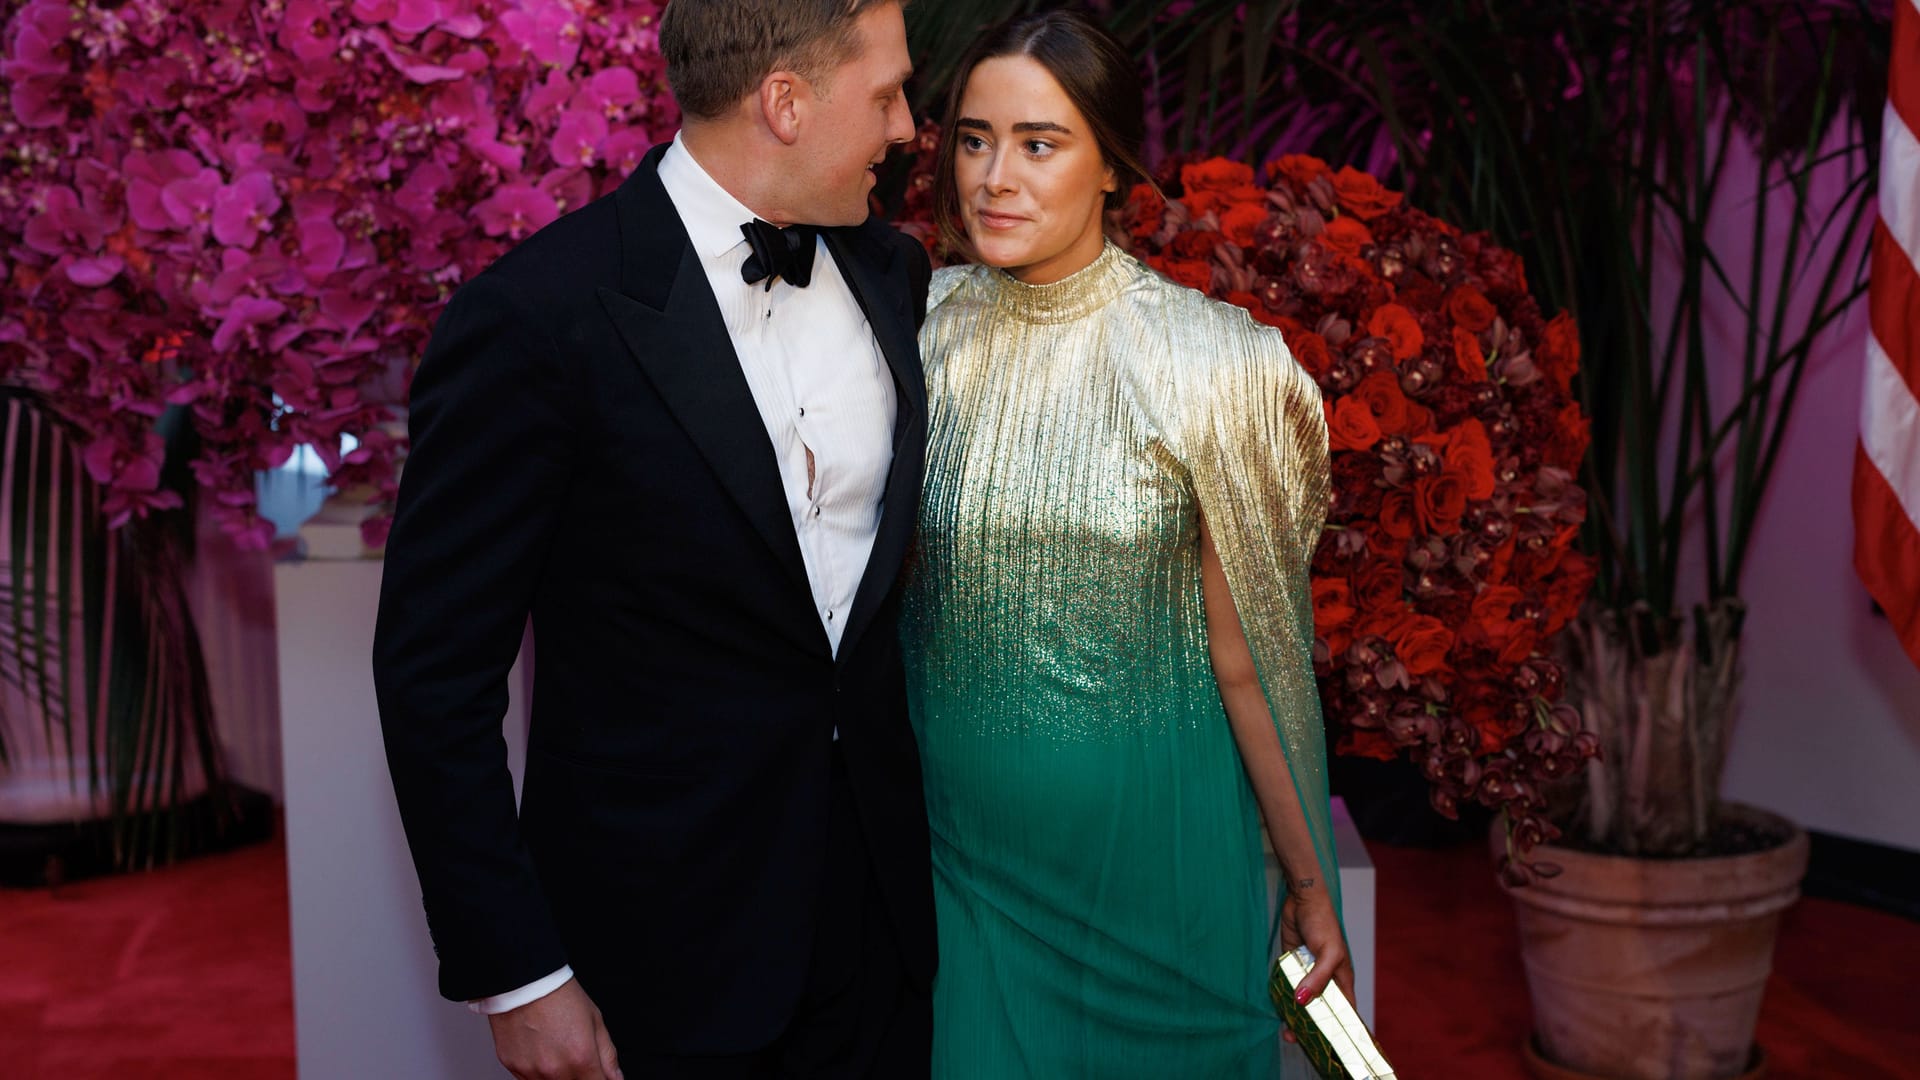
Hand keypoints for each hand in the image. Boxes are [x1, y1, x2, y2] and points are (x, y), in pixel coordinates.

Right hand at [488, 977, 622, 1079]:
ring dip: (558, 1076)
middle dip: (580, 1077)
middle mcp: (556, 1070)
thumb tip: (616, 1078)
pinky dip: (538, 1073)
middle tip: (575, 1057)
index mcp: (581, 1058)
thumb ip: (608, 1055)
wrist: (524, 981)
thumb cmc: (559, 995)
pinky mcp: (513, 1067)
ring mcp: (532, 1071)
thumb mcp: (595, 1020)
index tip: (597, 1074)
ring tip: (556, 1051)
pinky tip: (540, 1051)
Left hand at [1277, 883, 1353, 1043]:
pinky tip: (1275, 1008)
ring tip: (1284, 1029)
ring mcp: (1307, 973)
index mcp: (1341, 979)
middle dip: (1309, 1025)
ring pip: (1301, 1000)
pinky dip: (1282, 997)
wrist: (1302, 899)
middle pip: (1319, 1009)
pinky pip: (1287, 986)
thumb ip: (1317, 978)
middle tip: (1294, 1038)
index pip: (1344, 1010)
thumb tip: (1302, 1001)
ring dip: (1293, 1014)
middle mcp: (1325, 979)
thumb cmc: (1323, 922)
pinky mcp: (1291, 965)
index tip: (1329, 1046)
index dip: (1339, 1027)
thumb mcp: (1327, 953)